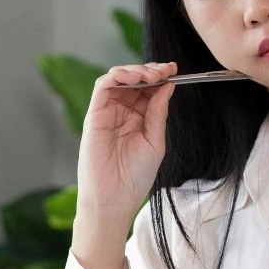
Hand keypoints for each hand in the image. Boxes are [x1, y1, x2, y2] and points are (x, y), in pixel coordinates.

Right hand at [71, 62, 176, 268]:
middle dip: (151, 71)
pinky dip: (117, 76)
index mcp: (138, 119)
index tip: (175, 71)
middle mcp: (121, 112)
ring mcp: (107, 112)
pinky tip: (134, 78)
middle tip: (166, 70)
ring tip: (152, 74)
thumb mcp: (155, 141)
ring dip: (136, 70)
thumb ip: (158, 113)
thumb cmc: (134, 177)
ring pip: (118, 78)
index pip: (149, 90)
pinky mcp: (94, 115)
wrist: (114, 199)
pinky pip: (102, 86)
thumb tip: (167, 86)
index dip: (161, 78)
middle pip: (134, 80)